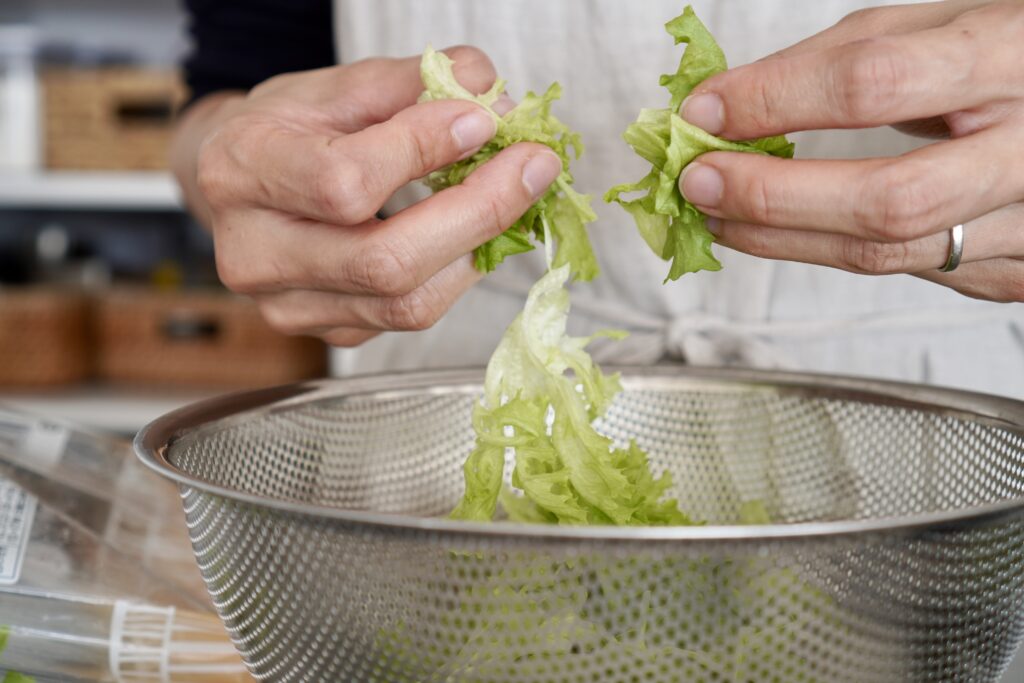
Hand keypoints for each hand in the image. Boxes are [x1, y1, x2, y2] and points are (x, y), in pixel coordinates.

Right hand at [174, 47, 561, 345]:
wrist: (242, 188)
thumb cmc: (287, 131)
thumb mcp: (335, 88)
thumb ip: (411, 84)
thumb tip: (490, 93)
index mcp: (240, 173)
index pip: (342, 182)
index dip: (422, 151)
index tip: (481, 119)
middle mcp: (255, 256)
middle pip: (384, 262)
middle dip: (478, 212)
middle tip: (533, 166)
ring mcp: (290, 308)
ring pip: (408, 303)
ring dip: (480, 245)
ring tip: (518, 194)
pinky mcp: (330, 334)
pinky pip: (411, 315)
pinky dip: (460, 271)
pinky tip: (480, 230)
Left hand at [678, 0, 1023, 302]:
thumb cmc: (1016, 54)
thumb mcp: (946, 21)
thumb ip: (844, 56)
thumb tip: (734, 100)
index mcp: (1012, 59)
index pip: (874, 83)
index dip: (776, 101)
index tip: (707, 112)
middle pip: (886, 200)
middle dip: (772, 198)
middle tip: (700, 182)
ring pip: (889, 253)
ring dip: (783, 238)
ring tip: (721, 214)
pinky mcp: (1018, 272)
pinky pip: (911, 270)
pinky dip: (834, 251)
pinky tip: (789, 232)